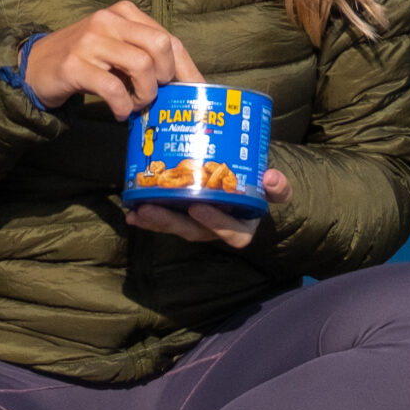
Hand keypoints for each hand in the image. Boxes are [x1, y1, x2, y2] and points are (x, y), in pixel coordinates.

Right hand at [22, 1, 201, 123]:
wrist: (36, 66)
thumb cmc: (86, 60)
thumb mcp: (117, 48)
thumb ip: (146, 55)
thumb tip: (187, 83)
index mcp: (124, 13)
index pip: (169, 37)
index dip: (187, 68)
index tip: (196, 91)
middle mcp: (108, 20)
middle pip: (161, 46)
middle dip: (165, 77)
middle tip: (154, 94)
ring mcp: (90, 41)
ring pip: (141, 66)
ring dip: (145, 94)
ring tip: (135, 104)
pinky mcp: (74, 65)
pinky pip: (113, 88)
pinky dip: (122, 105)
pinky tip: (119, 112)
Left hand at [127, 168, 289, 249]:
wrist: (252, 188)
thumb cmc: (262, 189)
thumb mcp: (276, 188)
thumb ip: (278, 186)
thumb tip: (273, 177)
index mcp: (242, 227)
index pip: (231, 233)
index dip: (215, 222)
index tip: (198, 207)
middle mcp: (218, 230)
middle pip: (194, 231)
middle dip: (170, 222)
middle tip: (149, 209)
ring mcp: (200, 225)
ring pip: (176, 227)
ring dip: (154, 221)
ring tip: (135, 212)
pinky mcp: (186, 217)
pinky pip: (166, 221)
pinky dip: (149, 218)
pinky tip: (132, 211)